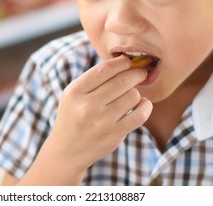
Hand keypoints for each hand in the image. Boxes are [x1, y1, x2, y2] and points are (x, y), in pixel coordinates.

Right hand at [46, 55, 152, 171]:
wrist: (66, 150)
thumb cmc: (73, 116)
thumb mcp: (73, 94)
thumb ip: (94, 79)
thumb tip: (124, 63)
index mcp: (75, 91)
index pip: (104, 69)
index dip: (121, 62)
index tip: (128, 62)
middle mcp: (87, 106)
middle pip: (122, 80)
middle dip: (136, 73)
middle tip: (140, 72)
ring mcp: (102, 121)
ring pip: (132, 96)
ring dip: (136, 92)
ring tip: (132, 94)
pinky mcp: (115, 134)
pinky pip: (140, 115)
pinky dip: (146, 106)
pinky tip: (143, 104)